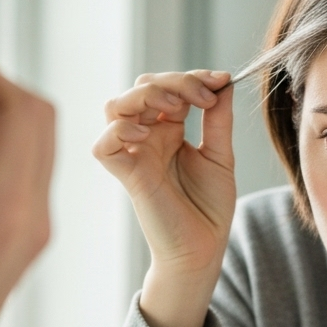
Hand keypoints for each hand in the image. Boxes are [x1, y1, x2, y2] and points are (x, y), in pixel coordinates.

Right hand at [93, 70, 235, 326]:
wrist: (203, 248)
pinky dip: (120, 130)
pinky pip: (103, 145)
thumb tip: (223, 81)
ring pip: (114, 106)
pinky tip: (147, 131)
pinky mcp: (126, 174)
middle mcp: (147, 137)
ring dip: (145, 96)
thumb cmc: (209, 208)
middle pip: (140, 88)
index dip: (191, 78)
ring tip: (176, 107)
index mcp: (168, 129)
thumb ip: (218, 119)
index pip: (167, 86)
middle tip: (204, 98)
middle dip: (172, 82)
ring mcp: (134, 153)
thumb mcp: (220, 154)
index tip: (220, 81)